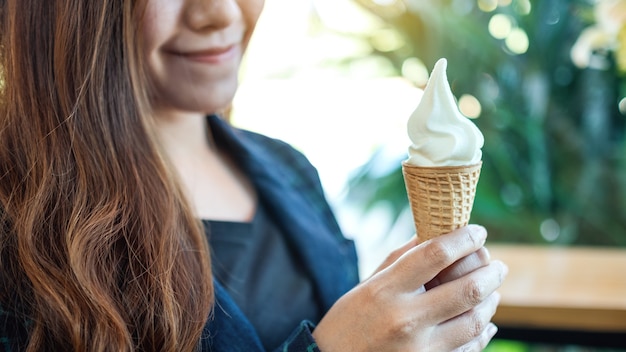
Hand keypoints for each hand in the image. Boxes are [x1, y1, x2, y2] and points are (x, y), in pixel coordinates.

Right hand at [312, 225, 507, 351]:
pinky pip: (469, 348)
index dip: (465, 238)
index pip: (436, 254)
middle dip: (491, 272)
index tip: (478, 232)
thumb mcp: (367, 284)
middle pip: (466, 288)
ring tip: (492, 290)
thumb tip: (434, 233)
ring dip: (491, 301)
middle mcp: (404, 319)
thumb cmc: (349, 320)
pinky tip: (485, 321)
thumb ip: (401, 259)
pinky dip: (482, 332)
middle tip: (498, 265)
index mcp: (386, 289)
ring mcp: (419, 349)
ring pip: (474, 321)